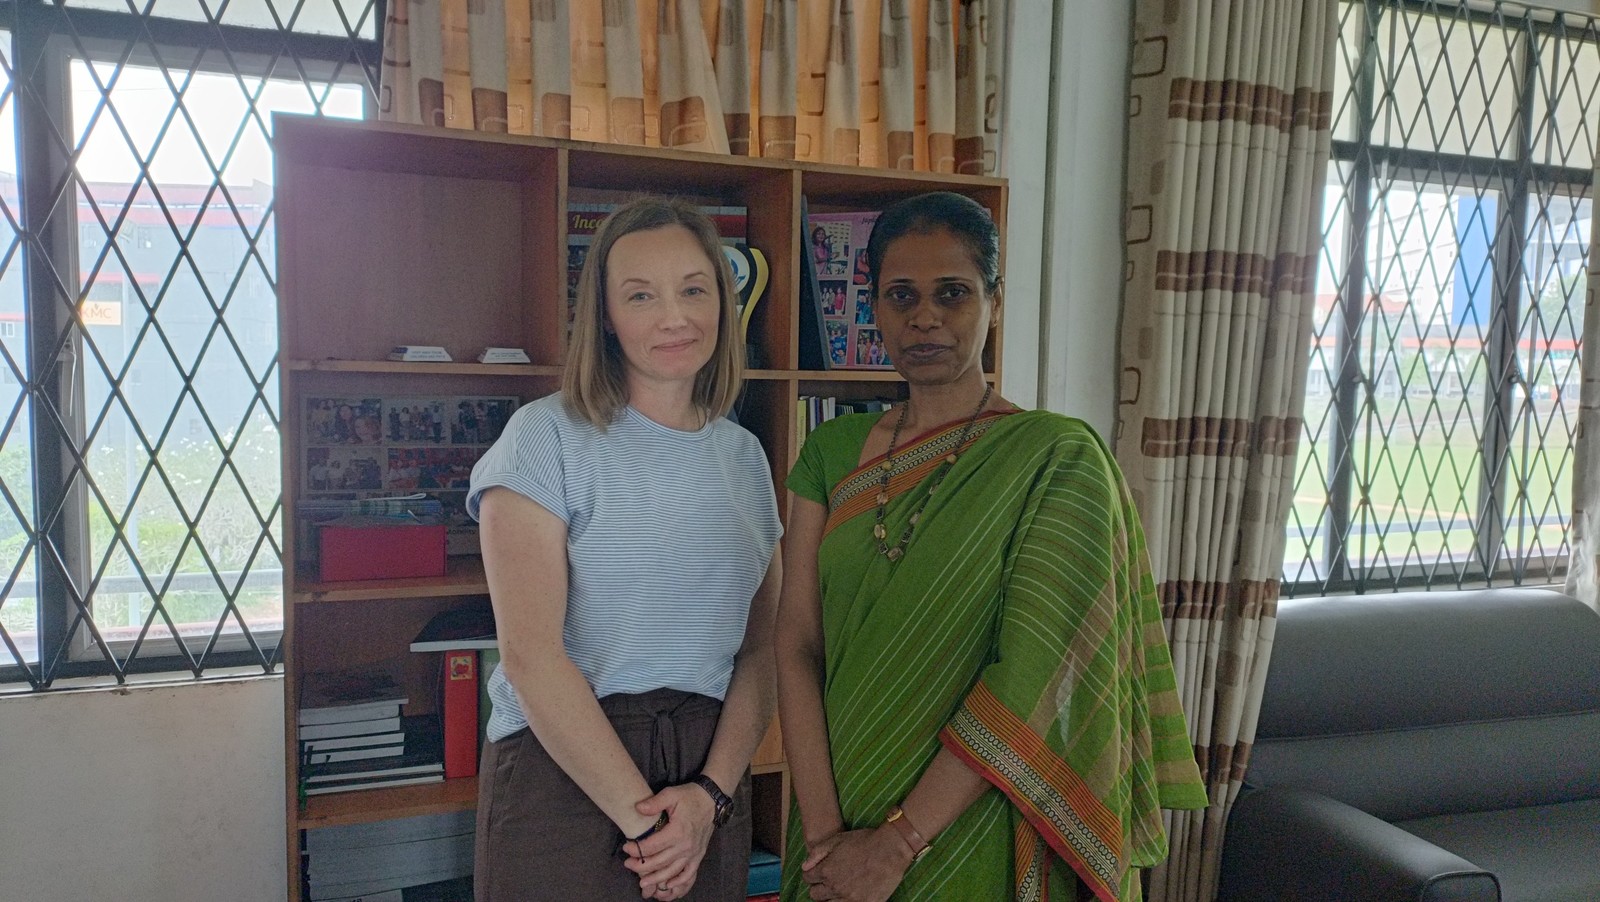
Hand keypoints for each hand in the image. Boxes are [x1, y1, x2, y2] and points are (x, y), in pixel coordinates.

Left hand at [623, 783, 716, 898]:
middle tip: (628, 864)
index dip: (636, 849)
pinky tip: (668, 886)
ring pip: (672, 872)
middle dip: (641, 866)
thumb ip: (654, 803)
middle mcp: (685, 846)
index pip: (652, 846)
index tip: (626, 847)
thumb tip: (638, 808)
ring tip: (642, 883)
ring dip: (656, 879)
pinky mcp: (698, 856)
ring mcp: (693, 853)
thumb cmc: (690, 797)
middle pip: (659, 862)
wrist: (712, 801)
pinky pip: (689, 875)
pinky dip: (679, 884)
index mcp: (677, 831)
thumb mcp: (671, 794)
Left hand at [800, 826, 911, 901]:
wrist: (891, 849)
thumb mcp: (837, 839)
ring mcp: (850, 899)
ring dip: (830, 898)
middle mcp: (835, 887)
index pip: (807, 879)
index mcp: (827, 871)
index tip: (818, 872)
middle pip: (815, 895)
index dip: (811, 874)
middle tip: (829, 881)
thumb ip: (817, 852)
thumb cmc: (864, 841)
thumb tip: (804, 866)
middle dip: (819, 887)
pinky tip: (850, 895)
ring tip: (839, 889)